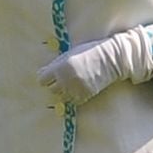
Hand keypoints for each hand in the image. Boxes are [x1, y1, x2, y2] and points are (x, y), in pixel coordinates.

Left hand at [35, 27, 152, 106]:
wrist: (111, 59)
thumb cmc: (90, 52)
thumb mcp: (70, 54)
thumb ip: (56, 64)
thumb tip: (42, 73)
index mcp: (61, 67)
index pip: (42, 80)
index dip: (46, 77)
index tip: (50, 75)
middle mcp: (66, 80)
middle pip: (51, 89)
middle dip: (55, 84)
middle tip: (63, 78)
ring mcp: (75, 89)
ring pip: (61, 96)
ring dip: (64, 91)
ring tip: (71, 83)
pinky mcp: (85, 95)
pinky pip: (73, 101)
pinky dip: (74, 96)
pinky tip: (79, 87)